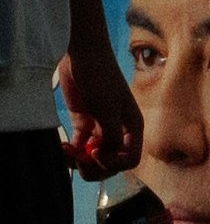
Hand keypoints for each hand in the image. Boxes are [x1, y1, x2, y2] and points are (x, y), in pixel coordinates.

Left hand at [57, 4, 138, 181]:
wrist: (82, 56)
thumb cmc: (101, 79)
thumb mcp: (108, 110)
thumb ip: (110, 137)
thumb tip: (104, 157)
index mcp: (132, 127)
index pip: (129, 159)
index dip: (113, 163)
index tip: (95, 152)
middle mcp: (119, 130)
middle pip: (111, 162)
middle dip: (95, 166)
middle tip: (79, 161)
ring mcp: (100, 127)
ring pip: (94, 157)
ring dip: (80, 161)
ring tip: (67, 152)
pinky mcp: (83, 123)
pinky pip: (80, 146)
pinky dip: (71, 151)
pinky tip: (63, 146)